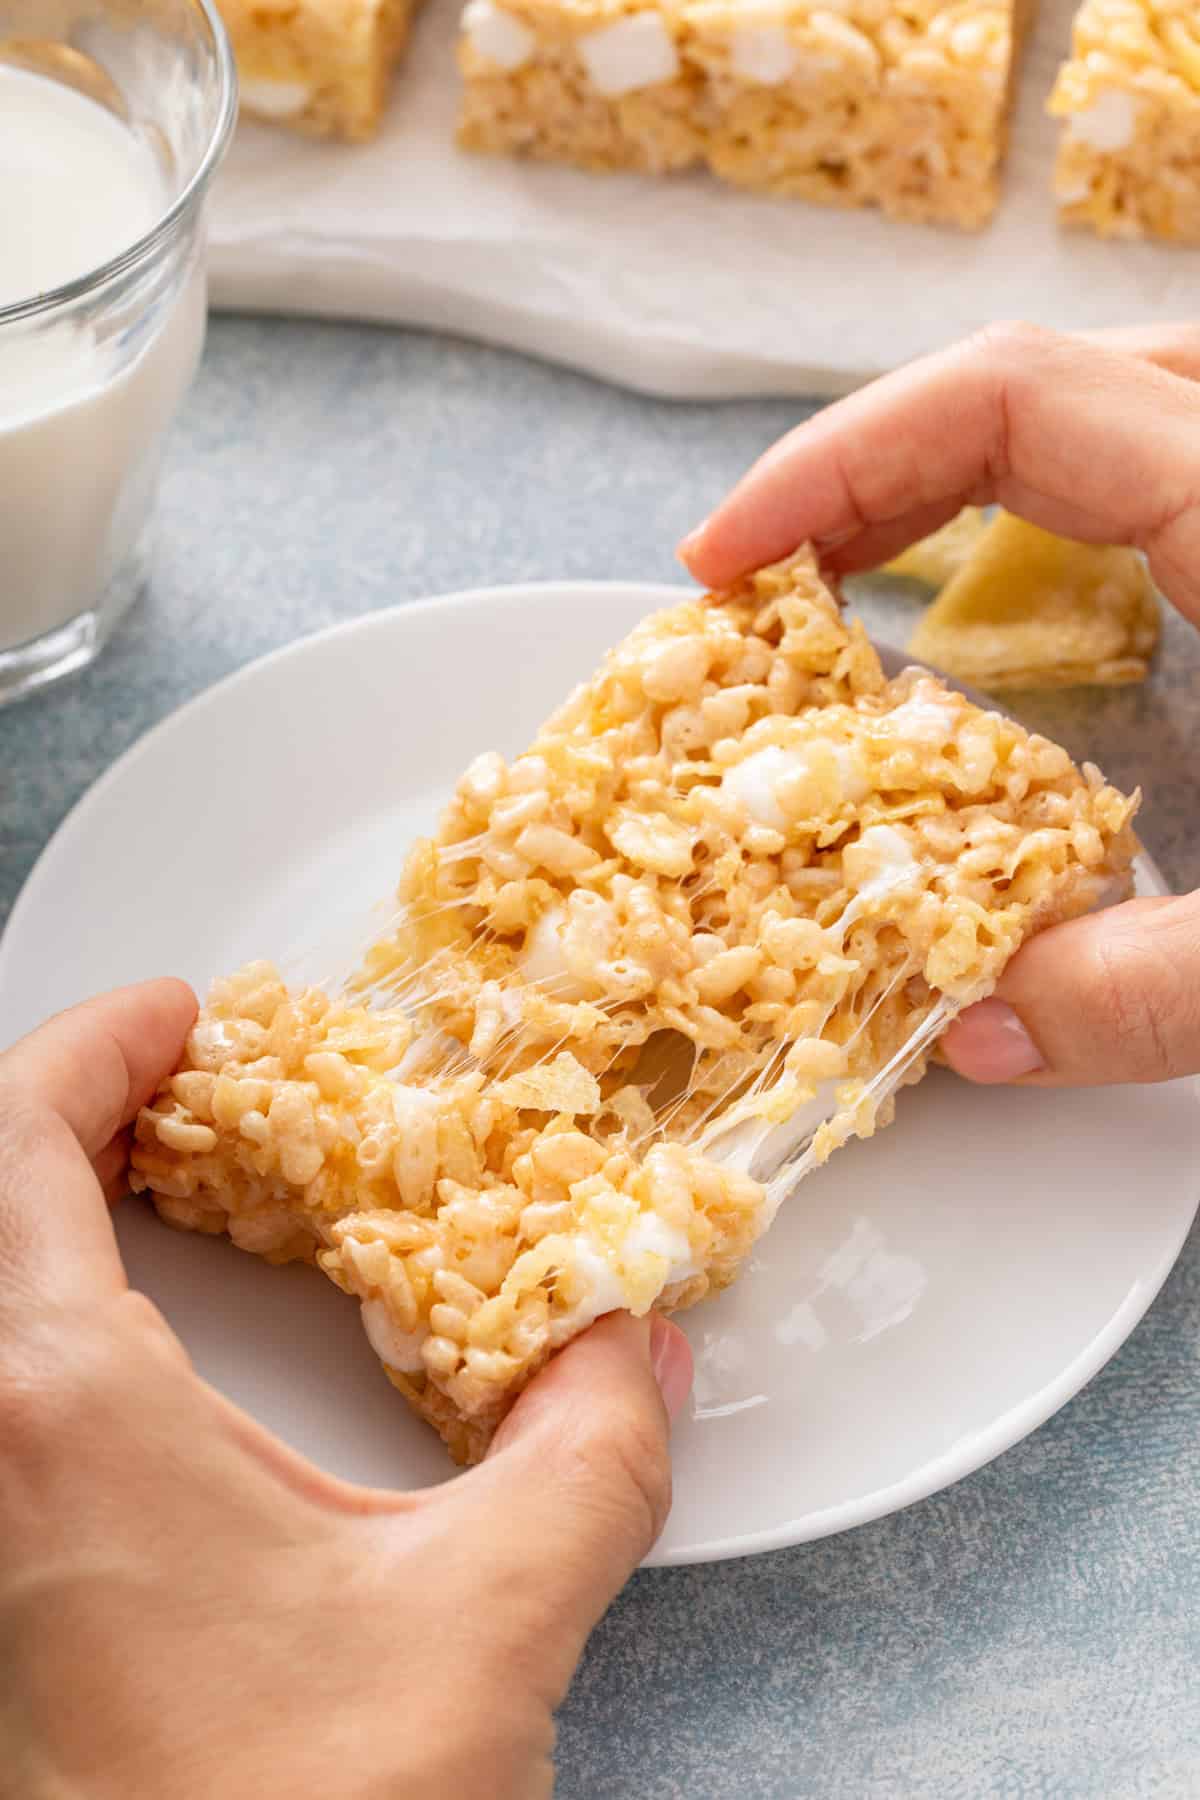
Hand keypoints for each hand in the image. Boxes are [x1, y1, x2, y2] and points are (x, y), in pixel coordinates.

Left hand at [0, 983, 691, 1799]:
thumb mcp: (486, 1614)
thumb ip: (589, 1450)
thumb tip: (634, 1348)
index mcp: (57, 1414)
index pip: (12, 1146)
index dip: (89, 1046)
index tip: (177, 1012)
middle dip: (70, 1115)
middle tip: (186, 1087)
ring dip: (51, 1216)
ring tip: (179, 1188)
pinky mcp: (5, 1598)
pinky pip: (5, 1392)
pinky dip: (55, 1316)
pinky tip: (165, 1357)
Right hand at [679, 321, 1199, 1087]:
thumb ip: (1148, 996)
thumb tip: (979, 1035)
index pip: (1011, 397)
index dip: (839, 457)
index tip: (724, 564)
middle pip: (1040, 378)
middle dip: (875, 460)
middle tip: (770, 573)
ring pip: (1103, 407)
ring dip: (960, 475)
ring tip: (855, 580)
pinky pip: (1148, 469)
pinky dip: (1049, 514)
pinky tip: (1011, 625)